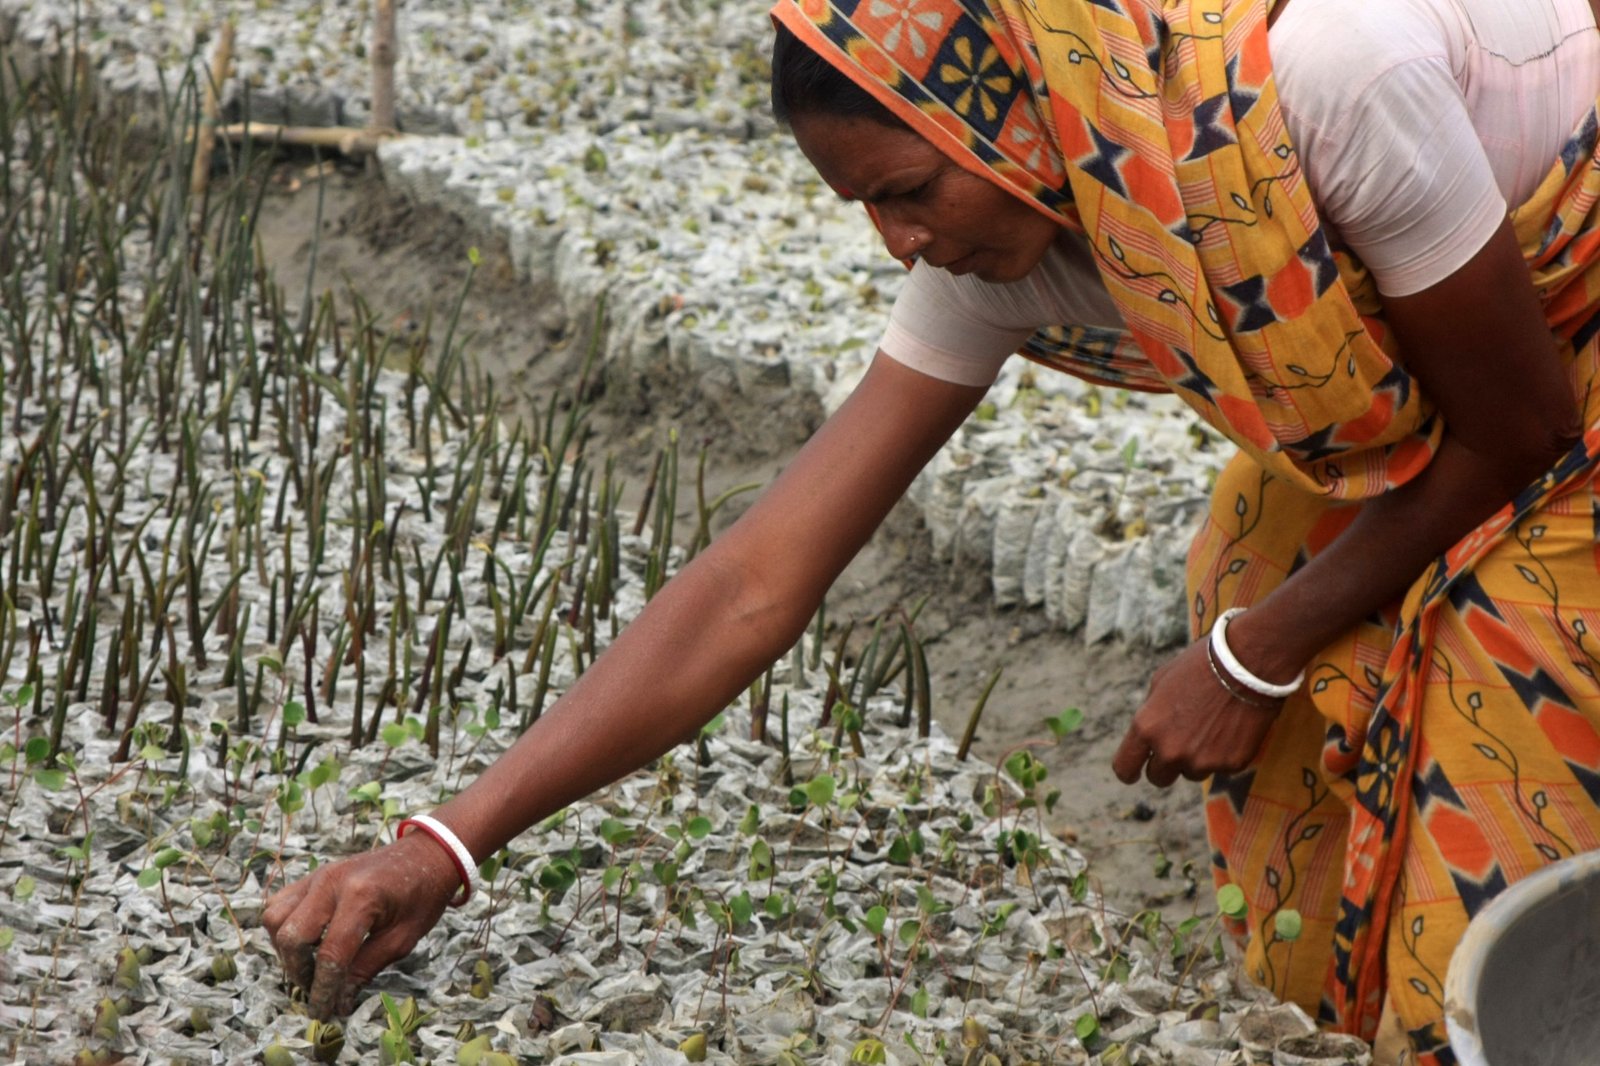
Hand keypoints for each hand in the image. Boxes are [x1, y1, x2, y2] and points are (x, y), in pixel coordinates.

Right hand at [262, 831, 461, 1018]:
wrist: (425, 854)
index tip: (323, 1013)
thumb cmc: (422, 895)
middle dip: (300, 972)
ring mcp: (318, 875)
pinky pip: (280, 903)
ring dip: (287, 950)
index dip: (324, 990)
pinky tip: (306, 942)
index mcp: (362, 897)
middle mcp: (332, 882)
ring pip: (276, 919)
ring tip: (310, 966)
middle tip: (318, 990)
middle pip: (292, 937)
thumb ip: (367, 968)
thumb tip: (338, 1001)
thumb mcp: (403, 938)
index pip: (331, 955)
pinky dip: (284, 928)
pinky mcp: (313, 875)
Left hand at [1112, 637, 1282, 786]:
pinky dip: (1224, 754)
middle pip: (1158, 778)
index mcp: (1147, 728)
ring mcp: (1202, 761)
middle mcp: (1170, 750)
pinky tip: (1232, 729)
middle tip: (1179, 746)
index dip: (1129, 770)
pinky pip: (1221, 768)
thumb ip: (1151, 713)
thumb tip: (1149, 734)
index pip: (1125, 767)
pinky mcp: (1231, 765)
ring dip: (1197, 759)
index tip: (1135, 771)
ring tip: (1212, 728)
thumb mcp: (1161, 682)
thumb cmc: (1200, 666)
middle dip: (1165, 766)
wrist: (1247, 666)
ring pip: (1192, 773)